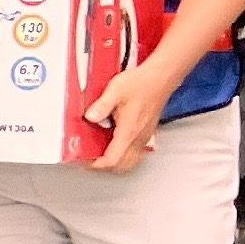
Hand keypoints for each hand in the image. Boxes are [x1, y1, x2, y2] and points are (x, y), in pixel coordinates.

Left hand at [83, 55, 179, 170]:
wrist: (161, 77)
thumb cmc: (142, 83)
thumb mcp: (115, 91)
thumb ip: (101, 106)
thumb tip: (89, 117)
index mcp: (129, 131)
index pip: (112, 160)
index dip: (95, 164)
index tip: (83, 159)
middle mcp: (139, 137)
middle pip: (121, 165)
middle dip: (103, 166)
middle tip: (88, 158)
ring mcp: (144, 135)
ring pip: (130, 161)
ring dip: (114, 162)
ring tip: (98, 154)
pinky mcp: (146, 131)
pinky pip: (135, 151)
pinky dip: (122, 153)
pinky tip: (112, 143)